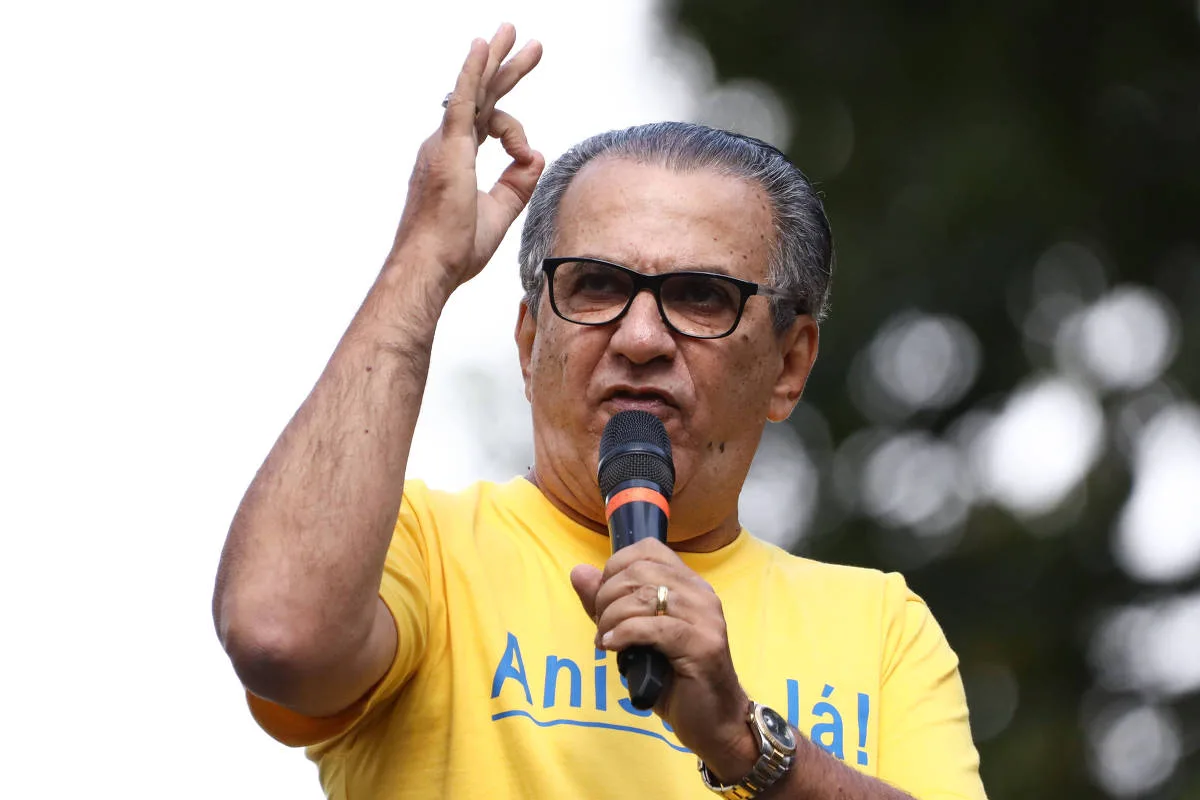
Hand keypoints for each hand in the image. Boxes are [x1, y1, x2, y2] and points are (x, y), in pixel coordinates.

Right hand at [390, 24, 543, 293]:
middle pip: (482, 96)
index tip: (525, 155)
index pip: (490, 124)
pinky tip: (483, 48)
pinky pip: (463, 101)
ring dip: (494, 60)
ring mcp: (444, 143)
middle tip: (523, 40)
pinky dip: (474, 73)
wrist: (431, 266)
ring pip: (475, 91)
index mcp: (454, 159)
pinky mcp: (448, 147)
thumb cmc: (454, 249)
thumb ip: (519, 183)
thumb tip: (536, 154)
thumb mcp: (500, 212)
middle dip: (504, 67)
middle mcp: (445, 144)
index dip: (516, 135)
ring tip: (510, 32)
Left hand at [570, 539, 757, 781]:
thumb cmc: (674, 679)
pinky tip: (614, 647)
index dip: (615, 567)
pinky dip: (625, 634)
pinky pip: (653, 627)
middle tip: (601, 625)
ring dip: (612, 617)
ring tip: (605, 640)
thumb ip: (607, 603)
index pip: (648, 550)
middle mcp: (700, 593)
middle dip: (607, 596)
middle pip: (639, 571)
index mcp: (688, 584)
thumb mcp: (633, 636)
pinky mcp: (702, 645)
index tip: (603, 598)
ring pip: (643, 597)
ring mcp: (705, 618)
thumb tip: (579, 571)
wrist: (714, 721)